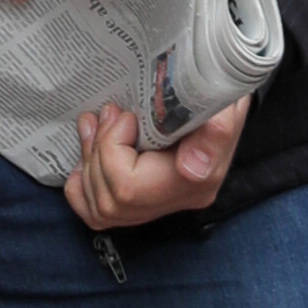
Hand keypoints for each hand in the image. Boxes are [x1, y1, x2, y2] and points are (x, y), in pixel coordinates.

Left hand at [71, 90, 245, 232]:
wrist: (215, 95)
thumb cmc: (214, 94)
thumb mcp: (224, 103)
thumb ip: (216, 131)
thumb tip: (190, 168)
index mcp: (198, 182)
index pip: (129, 187)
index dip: (112, 149)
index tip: (126, 115)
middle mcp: (177, 201)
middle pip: (111, 199)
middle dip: (98, 151)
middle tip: (108, 112)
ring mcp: (157, 206)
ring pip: (100, 208)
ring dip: (89, 160)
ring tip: (96, 123)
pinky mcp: (139, 202)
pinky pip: (95, 213)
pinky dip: (83, 185)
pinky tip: (90, 153)